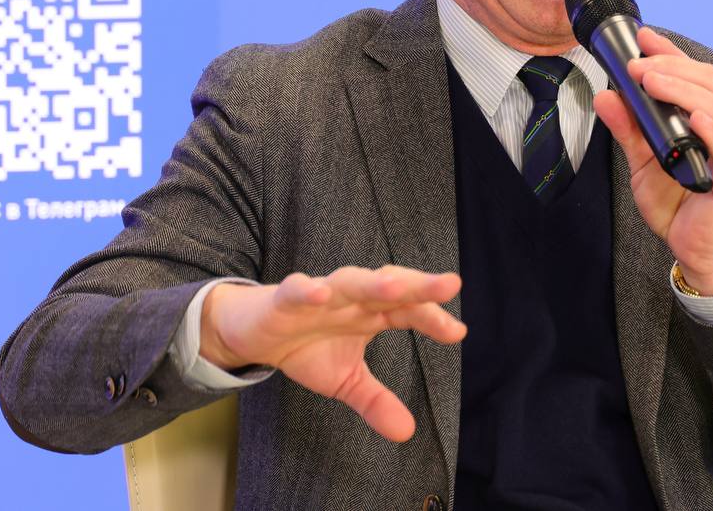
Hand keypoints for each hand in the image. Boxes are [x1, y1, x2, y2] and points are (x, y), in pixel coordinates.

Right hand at [200, 265, 463, 441]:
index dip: (432, 318)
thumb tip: (407, 432)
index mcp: (371, 313)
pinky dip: (306, 290)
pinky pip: (296, 290)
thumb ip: (376, 401)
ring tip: (395, 286)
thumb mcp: (345, 380)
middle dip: (419, 285)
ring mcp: (321, 295)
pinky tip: (318, 293)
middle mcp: (353, 297)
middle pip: (390, 286)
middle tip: (450, 283)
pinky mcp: (285, 299)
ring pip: (350, 281)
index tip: (457, 332)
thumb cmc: (307, 346)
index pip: (408, 311)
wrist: (255, 333)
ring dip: (372, 283)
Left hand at [592, 27, 712, 294]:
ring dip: (683, 90)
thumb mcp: (642, 162)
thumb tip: (605, 95)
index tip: (642, 36)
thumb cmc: (677, 203)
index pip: (695, 74)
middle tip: (636, 64)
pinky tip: (694, 116)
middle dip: (671, 67)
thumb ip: (627, 129)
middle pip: (707, 83)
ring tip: (652, 81)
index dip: (671, 52)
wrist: (696, 250)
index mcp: (709, 118)